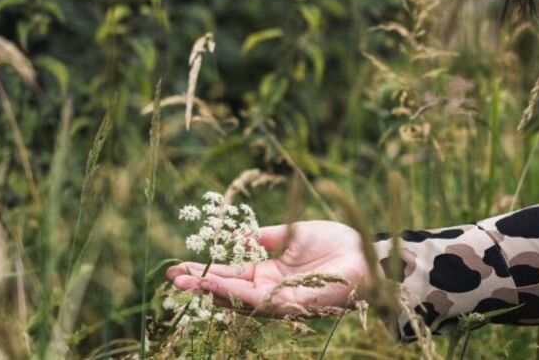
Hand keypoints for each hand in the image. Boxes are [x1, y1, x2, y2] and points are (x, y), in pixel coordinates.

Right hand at [166, 220, 370, 316]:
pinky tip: (225, 287)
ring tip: (192, 281)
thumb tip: (240, 234)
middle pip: (230, 291)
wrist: (365, 251)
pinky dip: (244, 295)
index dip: (205, 270)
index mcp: (268, 273)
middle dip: (202, 284)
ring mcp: (282, 299)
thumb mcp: (293, 233)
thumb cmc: (333, 242)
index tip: (179, 266)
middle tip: (173, 278)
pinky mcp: (298, 305)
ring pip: (243, 300)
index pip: (230, 274)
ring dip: (217, 290)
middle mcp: (271, 289)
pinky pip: (267, 302)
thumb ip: (267, 237)